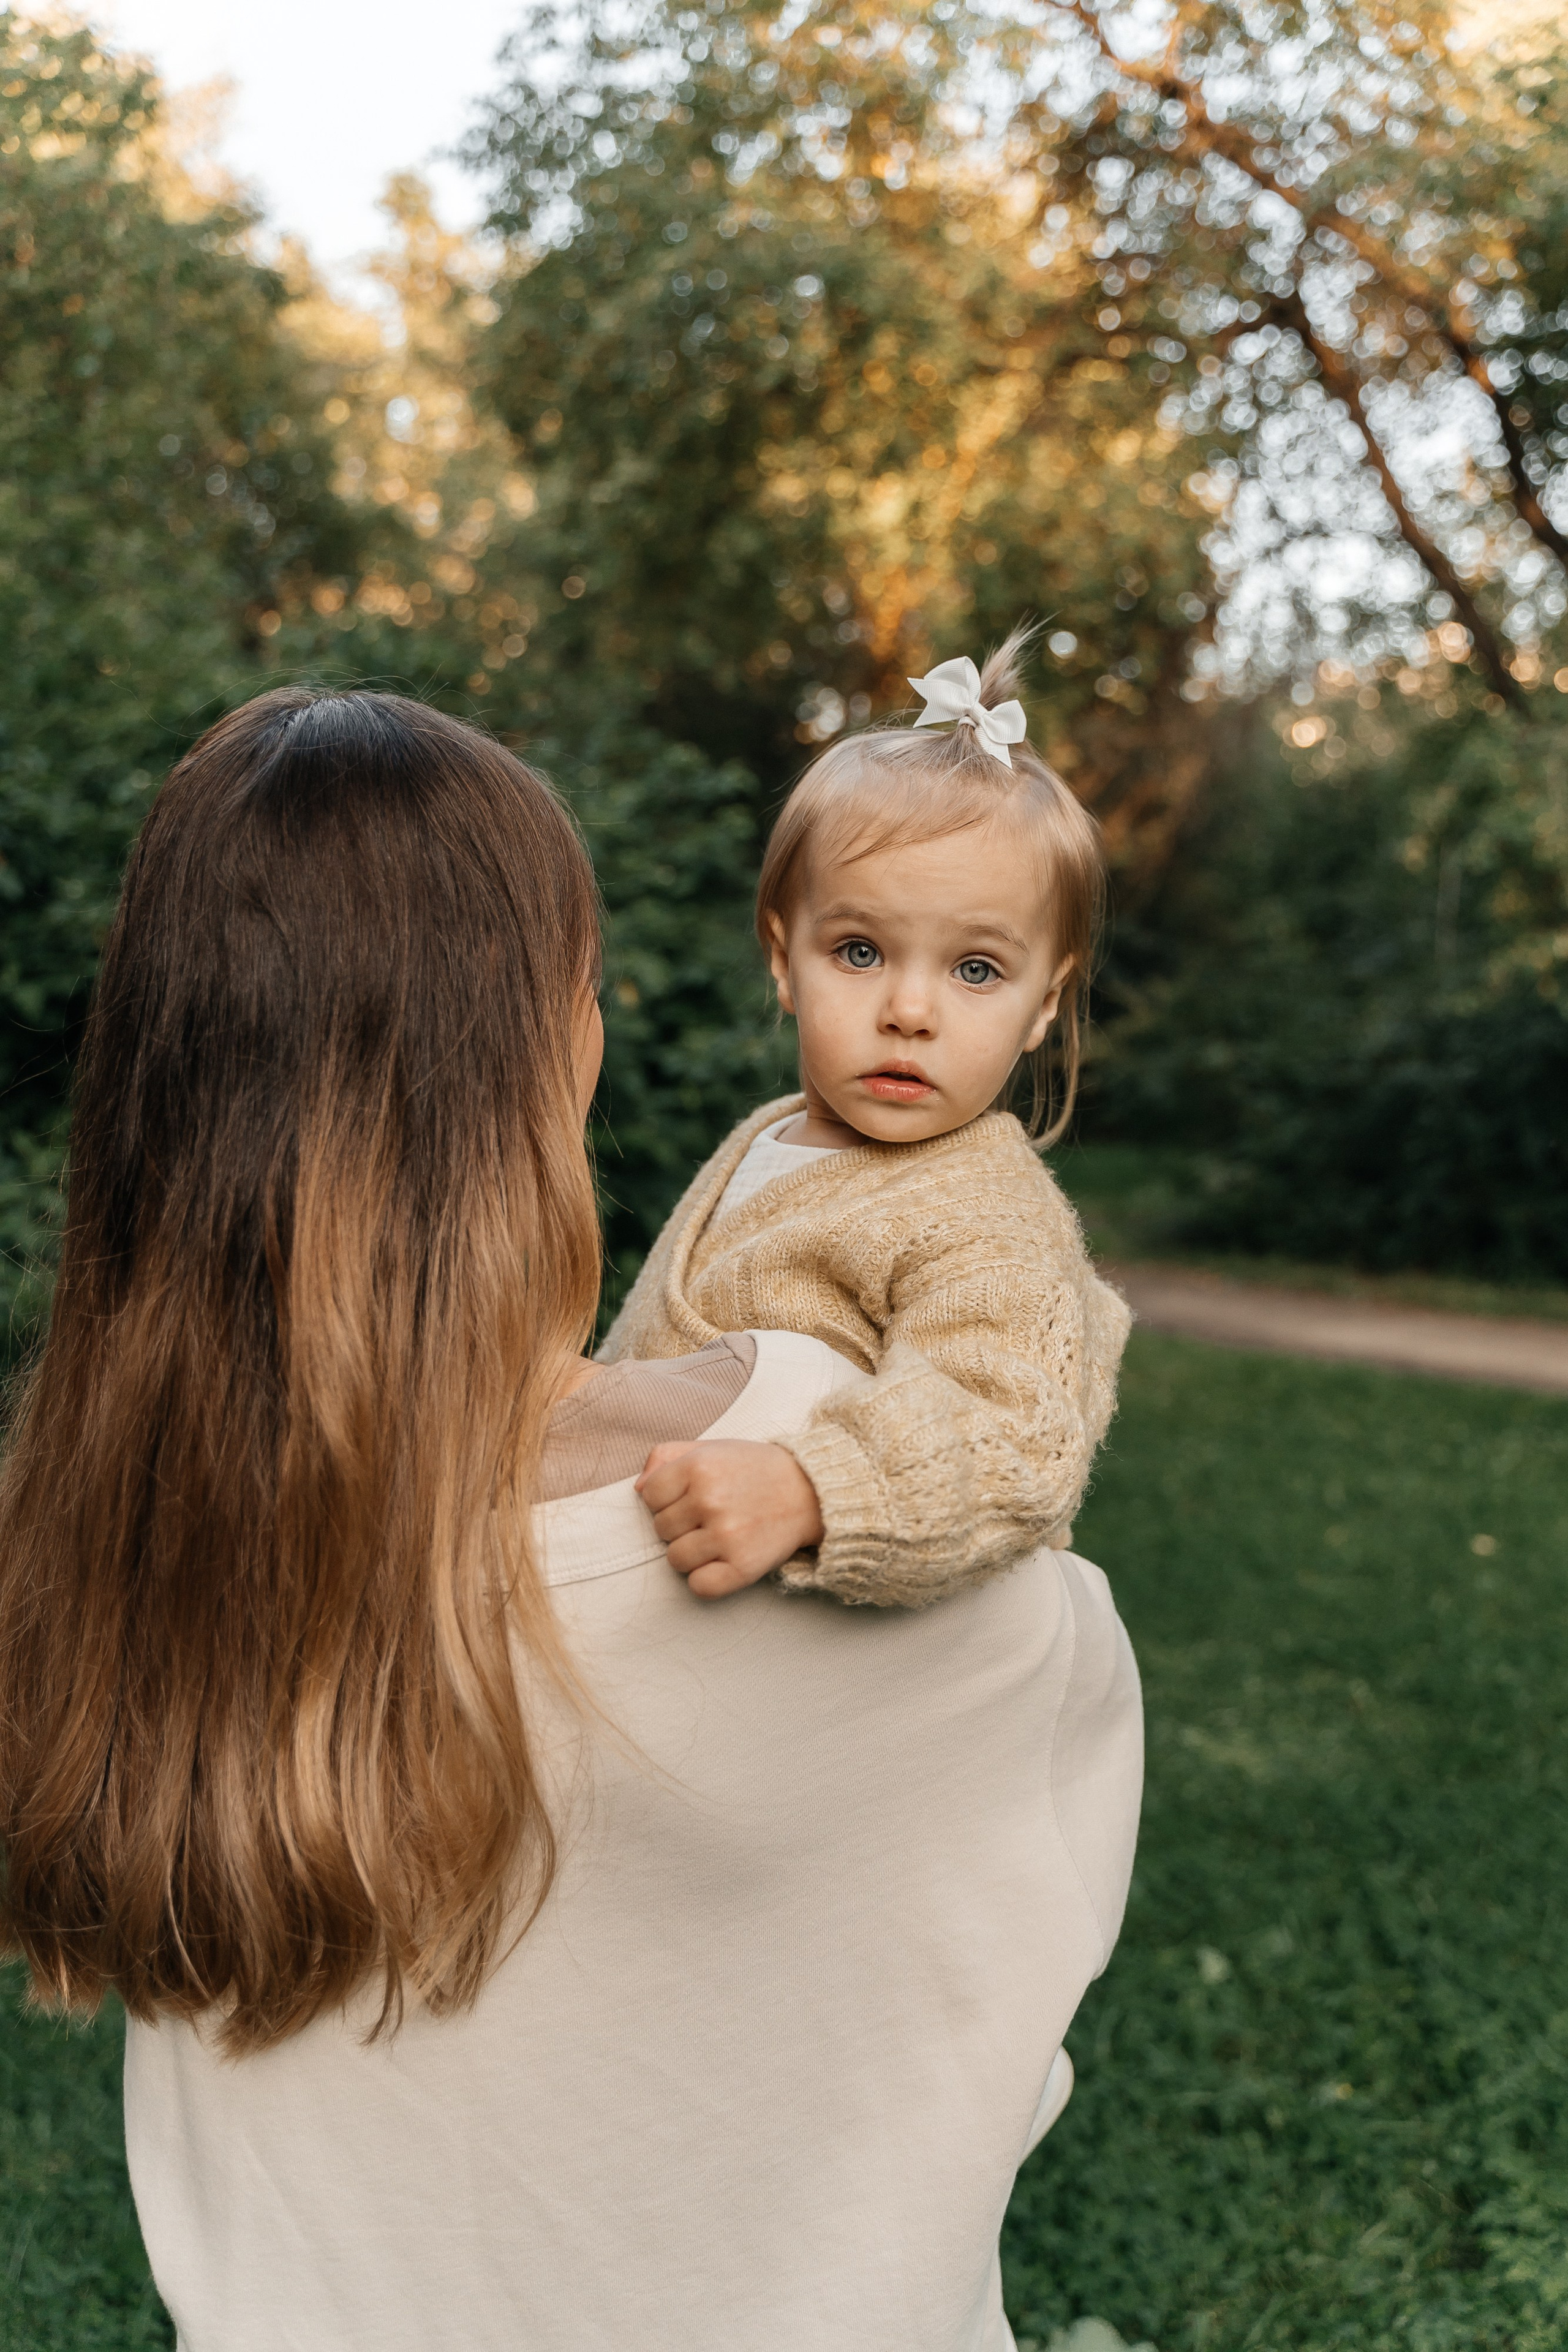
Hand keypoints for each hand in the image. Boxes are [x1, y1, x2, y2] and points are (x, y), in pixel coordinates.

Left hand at [634, 1440, 825, 1598]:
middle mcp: (709, 1499)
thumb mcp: (710, 1448)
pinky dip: (707, 1579)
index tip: (691, 1498)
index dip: (666, 1500)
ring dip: (692, 1553)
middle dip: (681, 1525)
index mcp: (698, 1466)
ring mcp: (726, 1535)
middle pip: (660, 1530)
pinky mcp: (743, 1566)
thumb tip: (638, 1489)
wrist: (810, 1491)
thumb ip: (666, 1456)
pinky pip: (699, 1586)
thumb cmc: (753, 1470)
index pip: (649, 1496)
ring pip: (675, 1560)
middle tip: (712, 1516)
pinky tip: (723, 1562)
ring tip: (718, 1538)